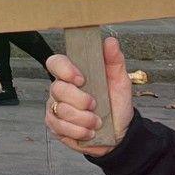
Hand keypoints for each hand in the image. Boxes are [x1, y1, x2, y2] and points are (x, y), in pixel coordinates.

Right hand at [45, 37, 133, 157]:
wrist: (119, 133)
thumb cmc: (116, 105)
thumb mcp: (120, 82)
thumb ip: (114, 61)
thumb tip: (110, 41)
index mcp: (73, 74)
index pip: (55, 63)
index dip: (64, 69)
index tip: (81, 79)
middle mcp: (60, 89)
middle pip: (57, 89)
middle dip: (79, 100)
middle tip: (95, 106)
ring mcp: (55, 107)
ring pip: (60, 110)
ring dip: (83, 119)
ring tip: (97, 123)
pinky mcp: (54, 125)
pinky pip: (59, 127)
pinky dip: (77, 131)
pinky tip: (88, 132)